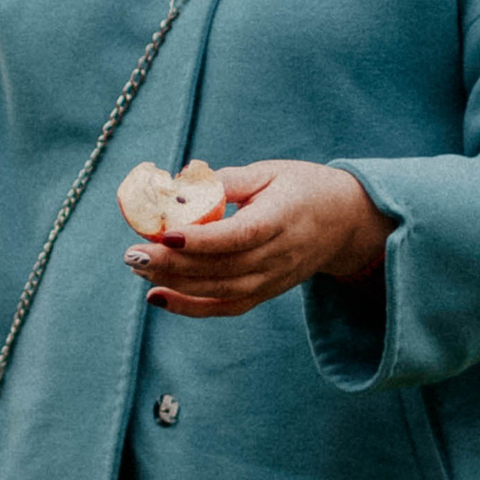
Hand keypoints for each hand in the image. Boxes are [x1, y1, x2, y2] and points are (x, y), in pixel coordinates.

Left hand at [125, 160, 390, 318]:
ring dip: (176, 284)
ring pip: (220, 291)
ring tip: (139, 268)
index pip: (239, 235)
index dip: (202, 238)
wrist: (345, 222)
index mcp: (282, 219)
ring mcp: (272, 280)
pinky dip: (191, 308)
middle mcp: (278, 256)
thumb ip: (229, 179)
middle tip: (133, 254)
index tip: (165, 231)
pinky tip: (158, 298)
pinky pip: (226, 307)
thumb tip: (182, 181)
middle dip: (174, 264)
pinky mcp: (265, 293)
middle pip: (223, 268)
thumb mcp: (270, 172)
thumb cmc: (303, 188)